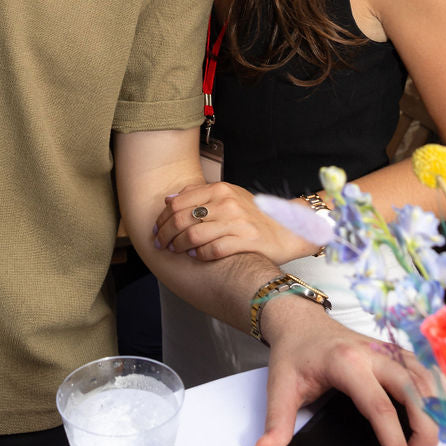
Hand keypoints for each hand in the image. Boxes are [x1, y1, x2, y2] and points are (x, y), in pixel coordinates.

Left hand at [154, 181, 320, 265]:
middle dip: (165, 233)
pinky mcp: (246, 241)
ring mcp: (237, 222)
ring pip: (193, 234)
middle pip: (182, 218)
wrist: (288, 228)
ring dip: (178, 246)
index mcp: (220, 189)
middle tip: (160, 243)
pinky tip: (195, 256)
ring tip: (175, 251)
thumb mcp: (228, 195)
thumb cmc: (255, 215)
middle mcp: (227, 203)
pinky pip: (212, 250)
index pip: (179, 202)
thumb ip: (200, 194)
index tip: (157, 228)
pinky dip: (199, 255)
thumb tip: (169, 200)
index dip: (163, 218)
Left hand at [257, 298, 437, 445]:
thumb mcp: (279, 386)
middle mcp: (373, 353)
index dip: (395, 444)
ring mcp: (386, 349)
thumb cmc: (293, 352)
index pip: (380, 408)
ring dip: (431, 414)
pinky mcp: (393, 351)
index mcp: (346, 363)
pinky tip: (437, 414)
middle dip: (424, 432)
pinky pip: (423, 371)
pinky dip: (435, 393)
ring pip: (424, 380)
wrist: (298, 319)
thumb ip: (275, 422)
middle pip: (413, 393)